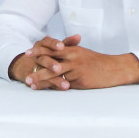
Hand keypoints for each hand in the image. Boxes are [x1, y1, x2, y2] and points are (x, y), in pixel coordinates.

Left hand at [17, 35, 138, 88]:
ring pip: (55, 74)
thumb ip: (67, 49)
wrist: (114, 69)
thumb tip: (54, 48)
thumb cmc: (96, 61)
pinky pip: (64, 84)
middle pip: (50, 62)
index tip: (26, 53)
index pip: (51, 48)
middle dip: (36, 67)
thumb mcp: (81, 52)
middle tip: (24, 72)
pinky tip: (45, 90)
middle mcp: (72, 58)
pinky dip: (53, 87)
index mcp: (72, 49)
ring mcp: (76, 70)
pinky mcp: (80, 81)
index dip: (38, 50)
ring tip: (30, 84)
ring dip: (41, 79)